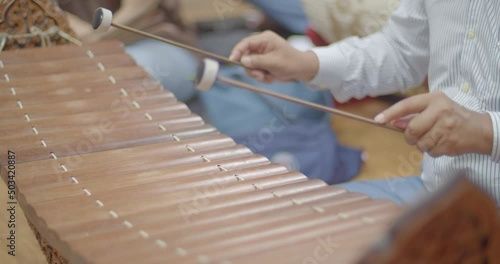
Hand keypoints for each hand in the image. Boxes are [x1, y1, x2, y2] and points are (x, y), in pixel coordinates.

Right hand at [229, 31, 318, 82]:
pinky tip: (271, 76)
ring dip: (258, 74)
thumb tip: (243, 61)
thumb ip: (257, 61)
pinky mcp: (262, 63)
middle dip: (252, 68)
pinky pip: (256, 71)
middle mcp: (261, 46)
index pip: (246, 43)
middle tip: (260, 75)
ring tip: (269, 76)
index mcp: (265, 39)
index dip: (237, 51)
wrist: (301, 70)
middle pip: (245, 57)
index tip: (232, 60)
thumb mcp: (274, 62)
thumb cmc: (291, 62)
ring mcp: (261, 55)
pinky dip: (262, 76)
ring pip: (250, 66)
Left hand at [374, 92, 492, 156]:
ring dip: (423, 145)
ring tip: (436, 137)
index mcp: (434, 99)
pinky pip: (430, 152)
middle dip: (410, 137)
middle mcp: (440, 111)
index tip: (378, 120)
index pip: (407, 105)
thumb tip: (393, 122)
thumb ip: (414, 116)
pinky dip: (433, 151)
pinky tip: (442, 143)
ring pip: (420, 143)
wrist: (479, 130)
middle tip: (417, 136)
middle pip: (412, 129)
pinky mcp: (449, 142)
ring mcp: (445, 127)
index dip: (391, 113)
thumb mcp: (434, 110)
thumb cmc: (452, 118)